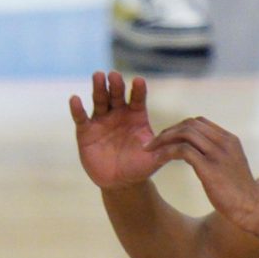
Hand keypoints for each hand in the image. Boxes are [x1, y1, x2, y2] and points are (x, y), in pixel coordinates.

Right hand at [69, 72, 167, 188]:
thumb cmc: (140, 167)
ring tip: (98, 75)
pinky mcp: (85, 131)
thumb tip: (183, 145)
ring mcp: (101, 121)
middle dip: (115, 85)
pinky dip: (77, 109)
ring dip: (98, 88)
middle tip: (114, 74)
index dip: (138, 90)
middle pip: (116, 95)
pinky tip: (75, 99)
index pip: (137, 99)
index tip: (139, 81)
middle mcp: (118, 114)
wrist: (120, 182)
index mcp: (136, 116)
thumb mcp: (156, 160)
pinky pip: (81, 118)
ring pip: (99, 101)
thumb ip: (166, 151)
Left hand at [150, 115, 258, 235]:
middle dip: (168, 131)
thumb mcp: (230, 166)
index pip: (199, 122)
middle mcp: (224, 142)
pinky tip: (158, 160)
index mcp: (229, 140)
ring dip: (164, 140)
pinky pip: (183, 151)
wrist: (254, 208)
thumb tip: (196, 153)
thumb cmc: (240, 192)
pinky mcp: (210, 168)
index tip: (167, 139)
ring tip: (151, 150)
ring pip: (185, 133)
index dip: (179, 127)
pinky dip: (167, 152)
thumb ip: (216, 155)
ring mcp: (218, 154)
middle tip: (153, 143)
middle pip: (190, 124)